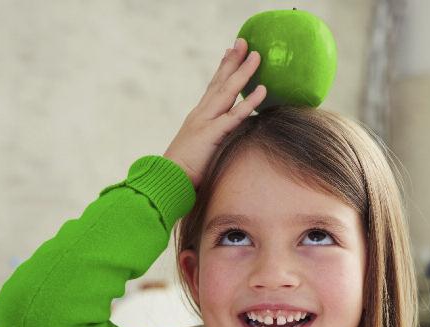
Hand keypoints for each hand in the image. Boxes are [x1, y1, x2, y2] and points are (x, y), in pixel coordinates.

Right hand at [163, 38, 266, 188]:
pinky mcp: (211, 134)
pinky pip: (234, 116)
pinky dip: (249, 102)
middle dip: (232, 61)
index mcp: (198, 117)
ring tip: (257, 57)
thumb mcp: (198, 150)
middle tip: (244, 42)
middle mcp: (201, 114)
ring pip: (227, 92)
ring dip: (243, 73)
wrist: (166, 181)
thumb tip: (217, 141)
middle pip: (220, 82)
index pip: (212, 88)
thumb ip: (208, 140)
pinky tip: (262, 91)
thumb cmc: (181, 171)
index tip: (230, 52)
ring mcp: (205, 122)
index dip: (222, 70)